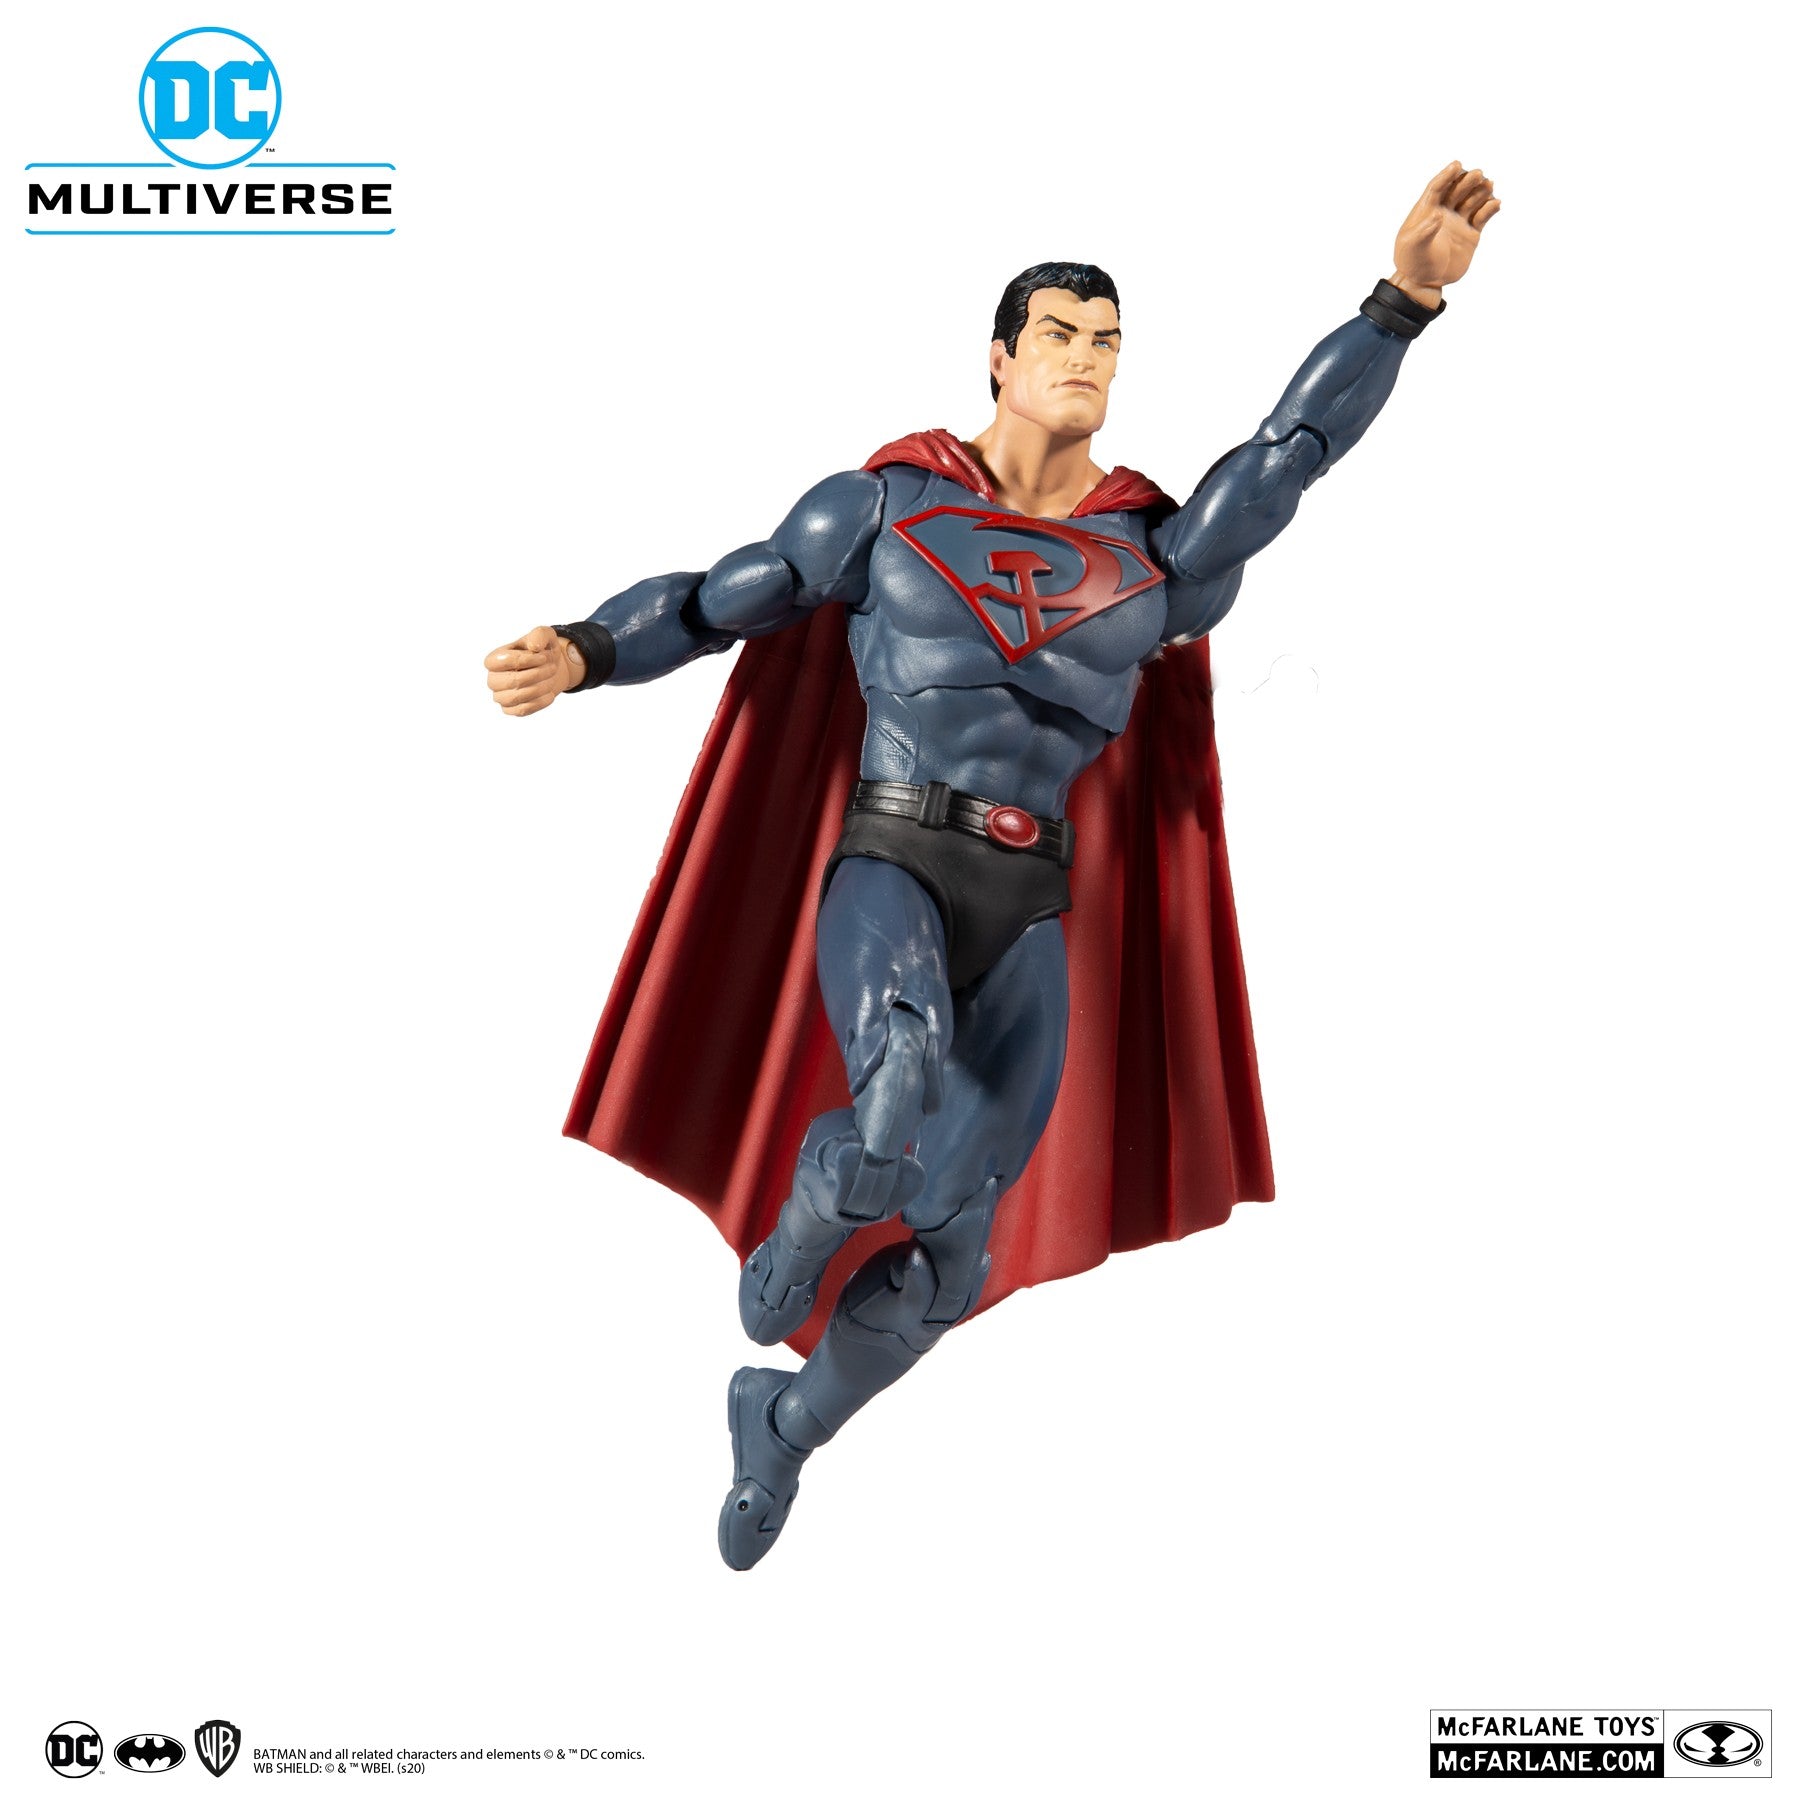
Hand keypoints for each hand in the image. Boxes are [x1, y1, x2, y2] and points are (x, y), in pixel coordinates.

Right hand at [484, 624, 585, 716]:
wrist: (550, 669)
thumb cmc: (542, 651)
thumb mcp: (544, 636)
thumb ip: (539, 634)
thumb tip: (534, 647)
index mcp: (494, 659)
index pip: (504, 661)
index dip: (527, 660)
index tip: (544, 657)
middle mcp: (493, 679)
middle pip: (513, 680)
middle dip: (538, 674)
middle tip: (552, 668)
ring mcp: (500, 696)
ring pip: (517, 697)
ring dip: (540, 688)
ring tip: (552, 679)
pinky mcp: (510, 709)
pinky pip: (522, 710)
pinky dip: (540, 702)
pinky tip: (550, 693)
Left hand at [1390, 162, 1500, 307]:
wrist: (1424, 282)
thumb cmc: (1412, 262)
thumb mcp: (1411, 247)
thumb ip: (1423, 231)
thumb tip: (1438, 215)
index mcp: (1426, 210)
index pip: (1438, 187)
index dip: (1447, 175)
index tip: (1457, 165)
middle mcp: (1444, 212)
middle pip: (1458, 190)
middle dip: (1467, 181)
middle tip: (1478, 174)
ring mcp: (1459, 221)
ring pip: (1473, 200)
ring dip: (1481, 191)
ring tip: (1489, 185)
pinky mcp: (1471, 234)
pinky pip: (1483, 217)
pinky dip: (1490, 209)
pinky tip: (1496, 204)